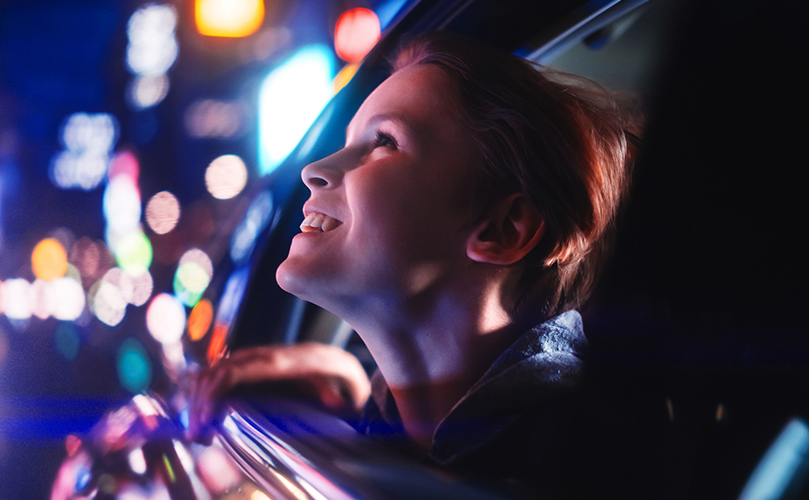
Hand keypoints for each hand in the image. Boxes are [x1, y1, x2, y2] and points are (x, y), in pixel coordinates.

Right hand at [186, 342, 370, 442]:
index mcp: (285, 362)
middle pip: (219, 370)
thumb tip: (335, 404)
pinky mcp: (250, 365)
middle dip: (201, 401)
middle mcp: (265, 356)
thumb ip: (338, 397)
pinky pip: (220, 373)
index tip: (205, 419)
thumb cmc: (338, 379)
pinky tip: (201, 415)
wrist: (336, 359)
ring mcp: (255, 358)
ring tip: (197, 431)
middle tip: (196, 435)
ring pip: (215, 370)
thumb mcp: (342, 388)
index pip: (239, 369)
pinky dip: (204, 391)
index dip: (216, 391)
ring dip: (199, 398)